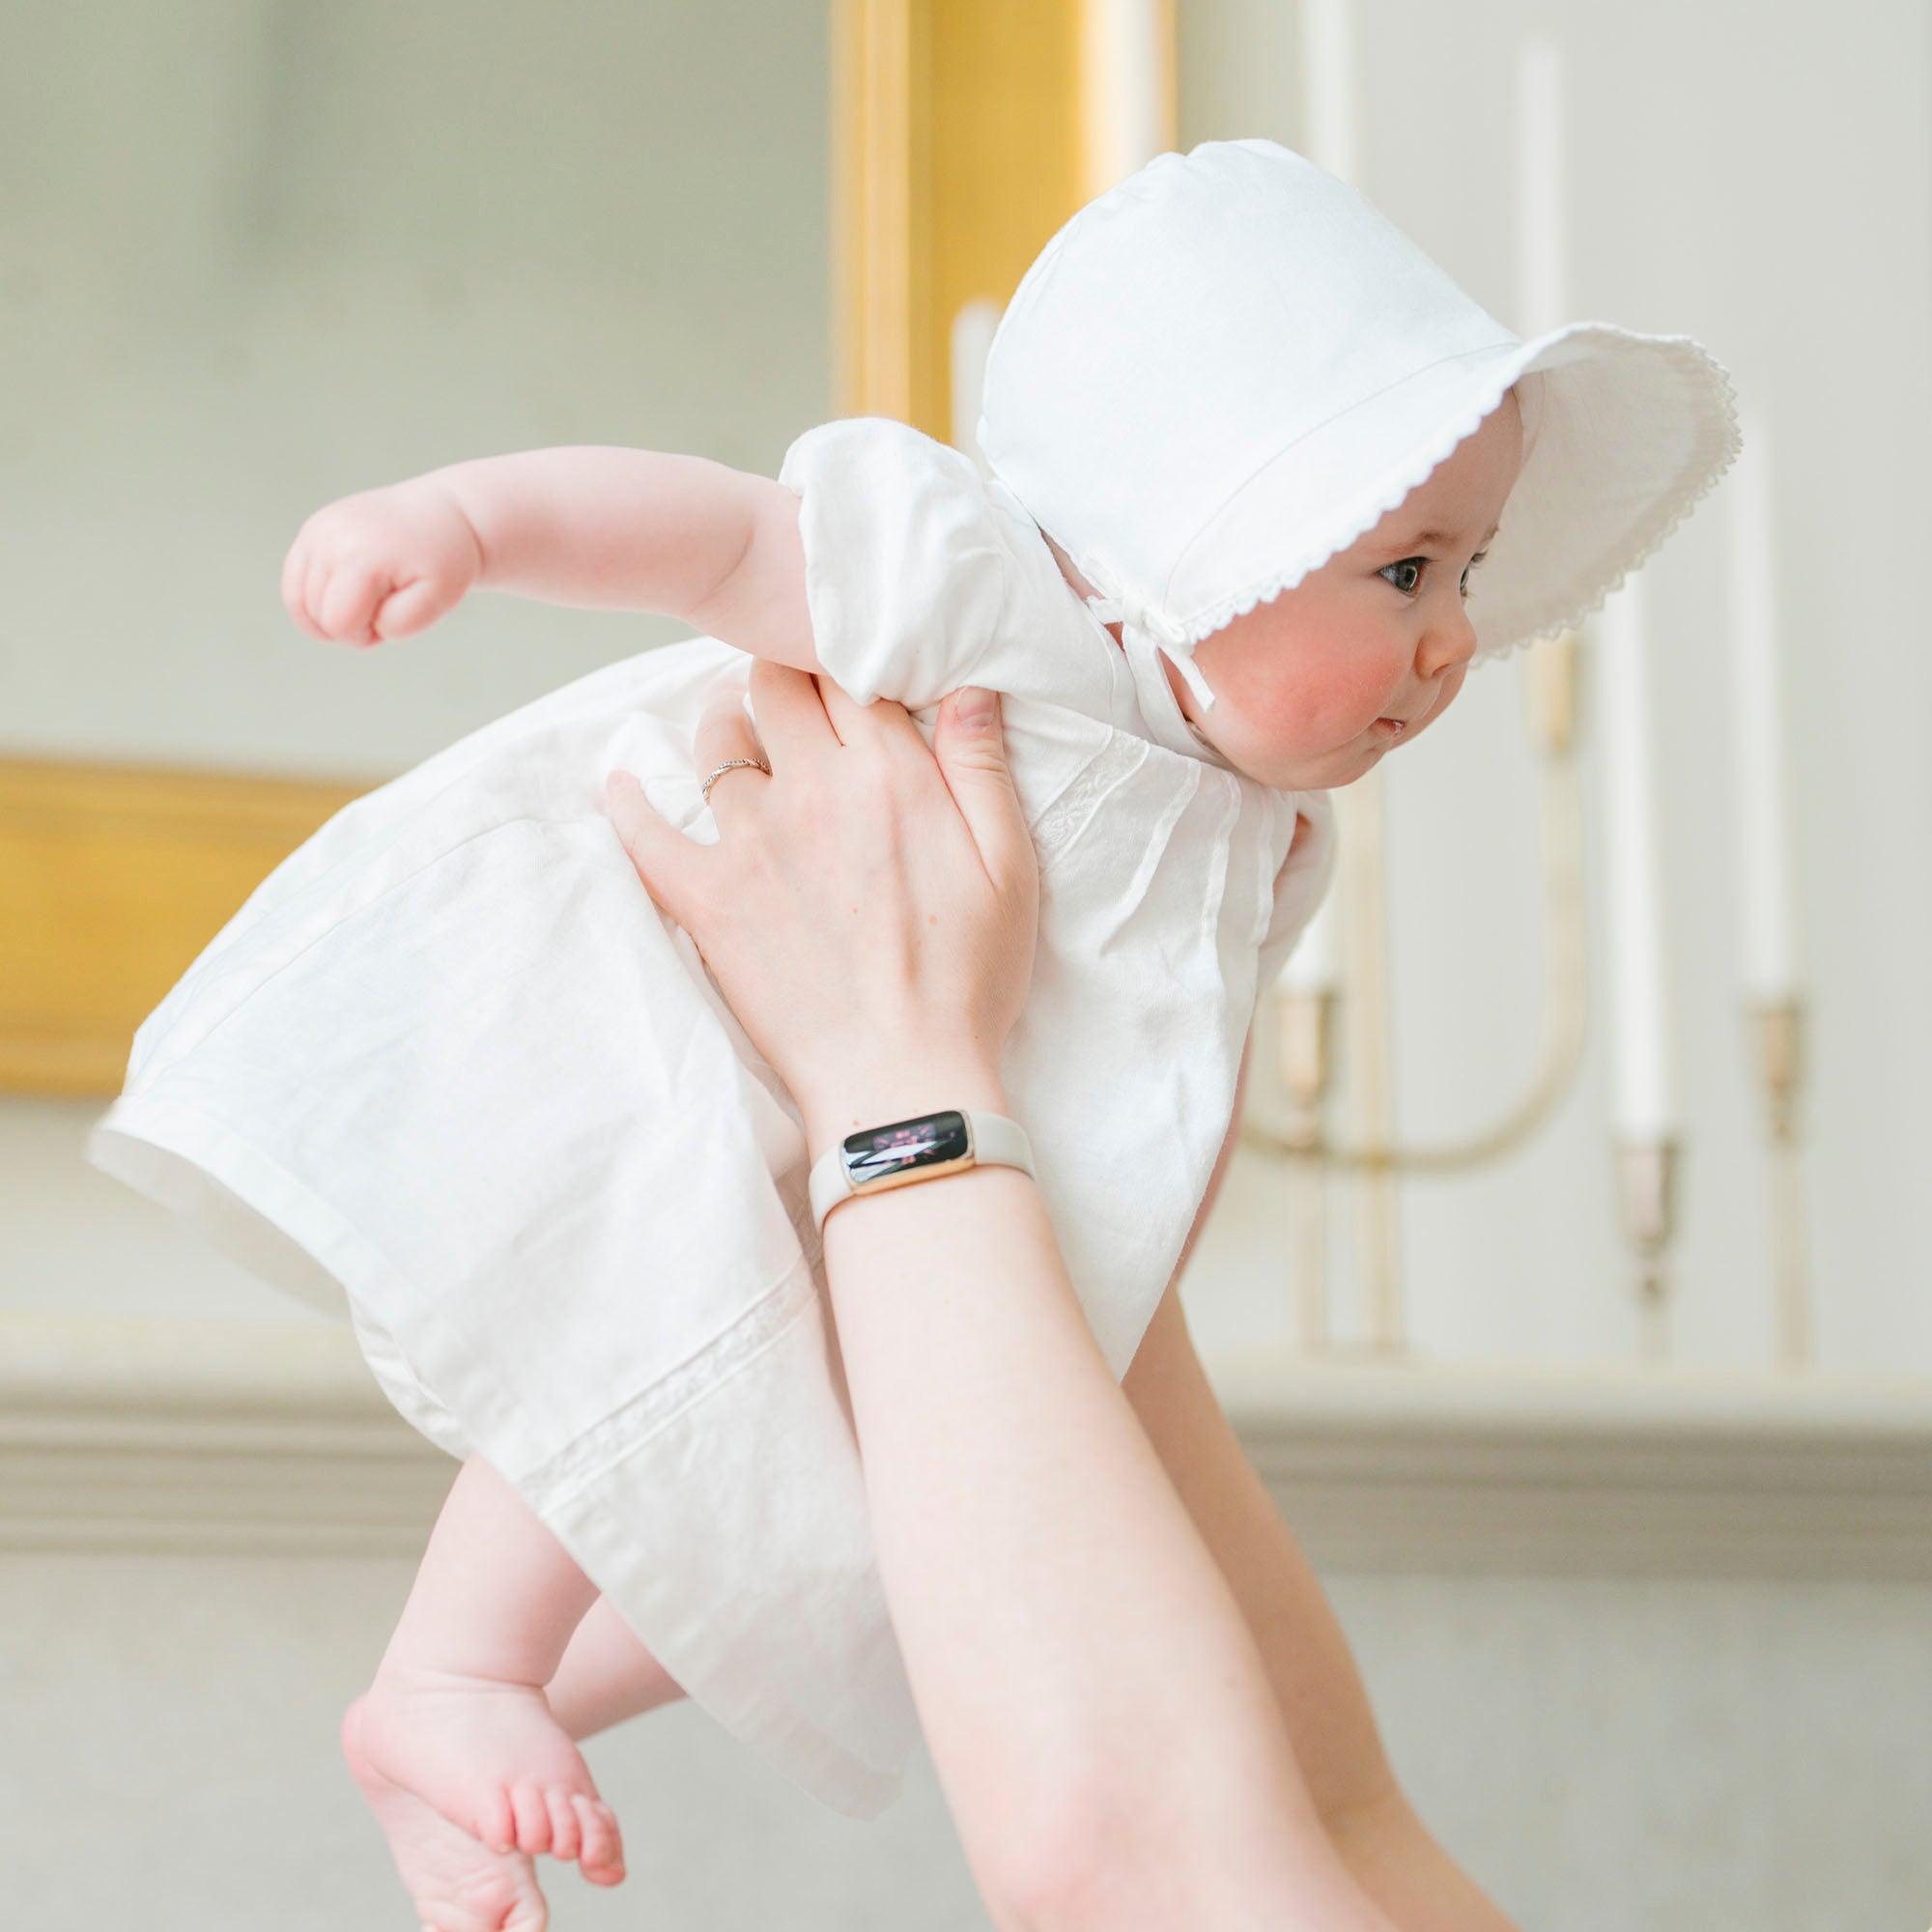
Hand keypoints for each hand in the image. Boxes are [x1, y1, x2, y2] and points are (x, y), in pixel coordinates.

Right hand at [281, 479, 483, 646]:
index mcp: (360, 556)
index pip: (338, 624)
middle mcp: (330, 537)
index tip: (391, 619)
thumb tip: (354, 622)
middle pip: (317, 614)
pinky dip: (314, 599)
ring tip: (368, 598)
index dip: (363, 637)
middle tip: (386, 605)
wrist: (444, 515)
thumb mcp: (438, 600)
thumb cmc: (443, 562)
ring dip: (331, 613)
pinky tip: (345, 595)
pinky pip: (294, 581)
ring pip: (298, 600)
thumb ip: (399, 623)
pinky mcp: (311, 528)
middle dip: (349, 625)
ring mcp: (317, 529)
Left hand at [601, 662, 1037, 1151]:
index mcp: (890, 776)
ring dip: (724, 722)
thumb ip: (982, 767)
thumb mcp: (1009, 867)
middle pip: (774, 687)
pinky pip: (646, 832)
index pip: (851, 674)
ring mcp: (750, 842)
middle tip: (791, 689)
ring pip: (717, 743)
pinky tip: (622, 786)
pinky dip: (629, 803)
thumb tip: (969, 684)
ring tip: (732, 726)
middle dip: (783, 675)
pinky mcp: (705, 897)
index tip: (846, 666)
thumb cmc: (967, 981)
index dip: (846, 658)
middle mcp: (812, 791)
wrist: (901, 1079)